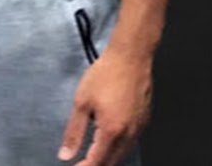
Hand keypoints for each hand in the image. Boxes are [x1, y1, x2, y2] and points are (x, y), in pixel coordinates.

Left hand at [58, 46, 151, 165]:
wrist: (130, 57)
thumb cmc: (107, 73)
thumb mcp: (82, 102)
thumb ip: (74, 132)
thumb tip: (66, 154)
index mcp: (111, 131)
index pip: (97, 162)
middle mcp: (128, 134)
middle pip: (112, 162)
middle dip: (97, 165)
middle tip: (83, 162)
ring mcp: (139, 128)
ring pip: (123, 154)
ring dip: (109, 158)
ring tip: (94, 153)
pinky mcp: (144, 120)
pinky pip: (132, 142)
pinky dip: (120, 147)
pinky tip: (111, 139)